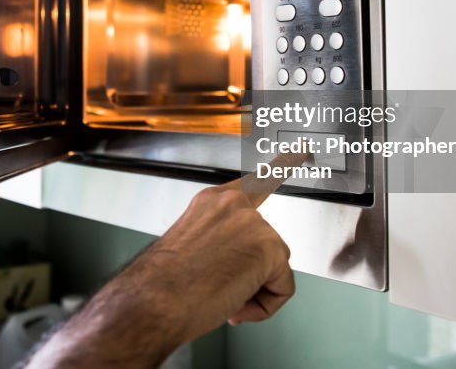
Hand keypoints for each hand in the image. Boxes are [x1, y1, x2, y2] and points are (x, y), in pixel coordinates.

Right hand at [135, 180, 294, 335]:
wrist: (154, 300)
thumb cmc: (164, 283)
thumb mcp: (192, 248)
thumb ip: (222, 243)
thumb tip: (238, 266)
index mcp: (212, 202)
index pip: (256, 181)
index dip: (282, 165)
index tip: (301, 150)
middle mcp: (234, 205)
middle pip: (266, 245)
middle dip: (250, 275)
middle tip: (218, 289)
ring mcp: (253, 223)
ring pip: (274, 269)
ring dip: (252, 292)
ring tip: (219, 295)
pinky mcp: (270, 247)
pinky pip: (282, 288)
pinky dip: (264, 306)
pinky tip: (235, 302)